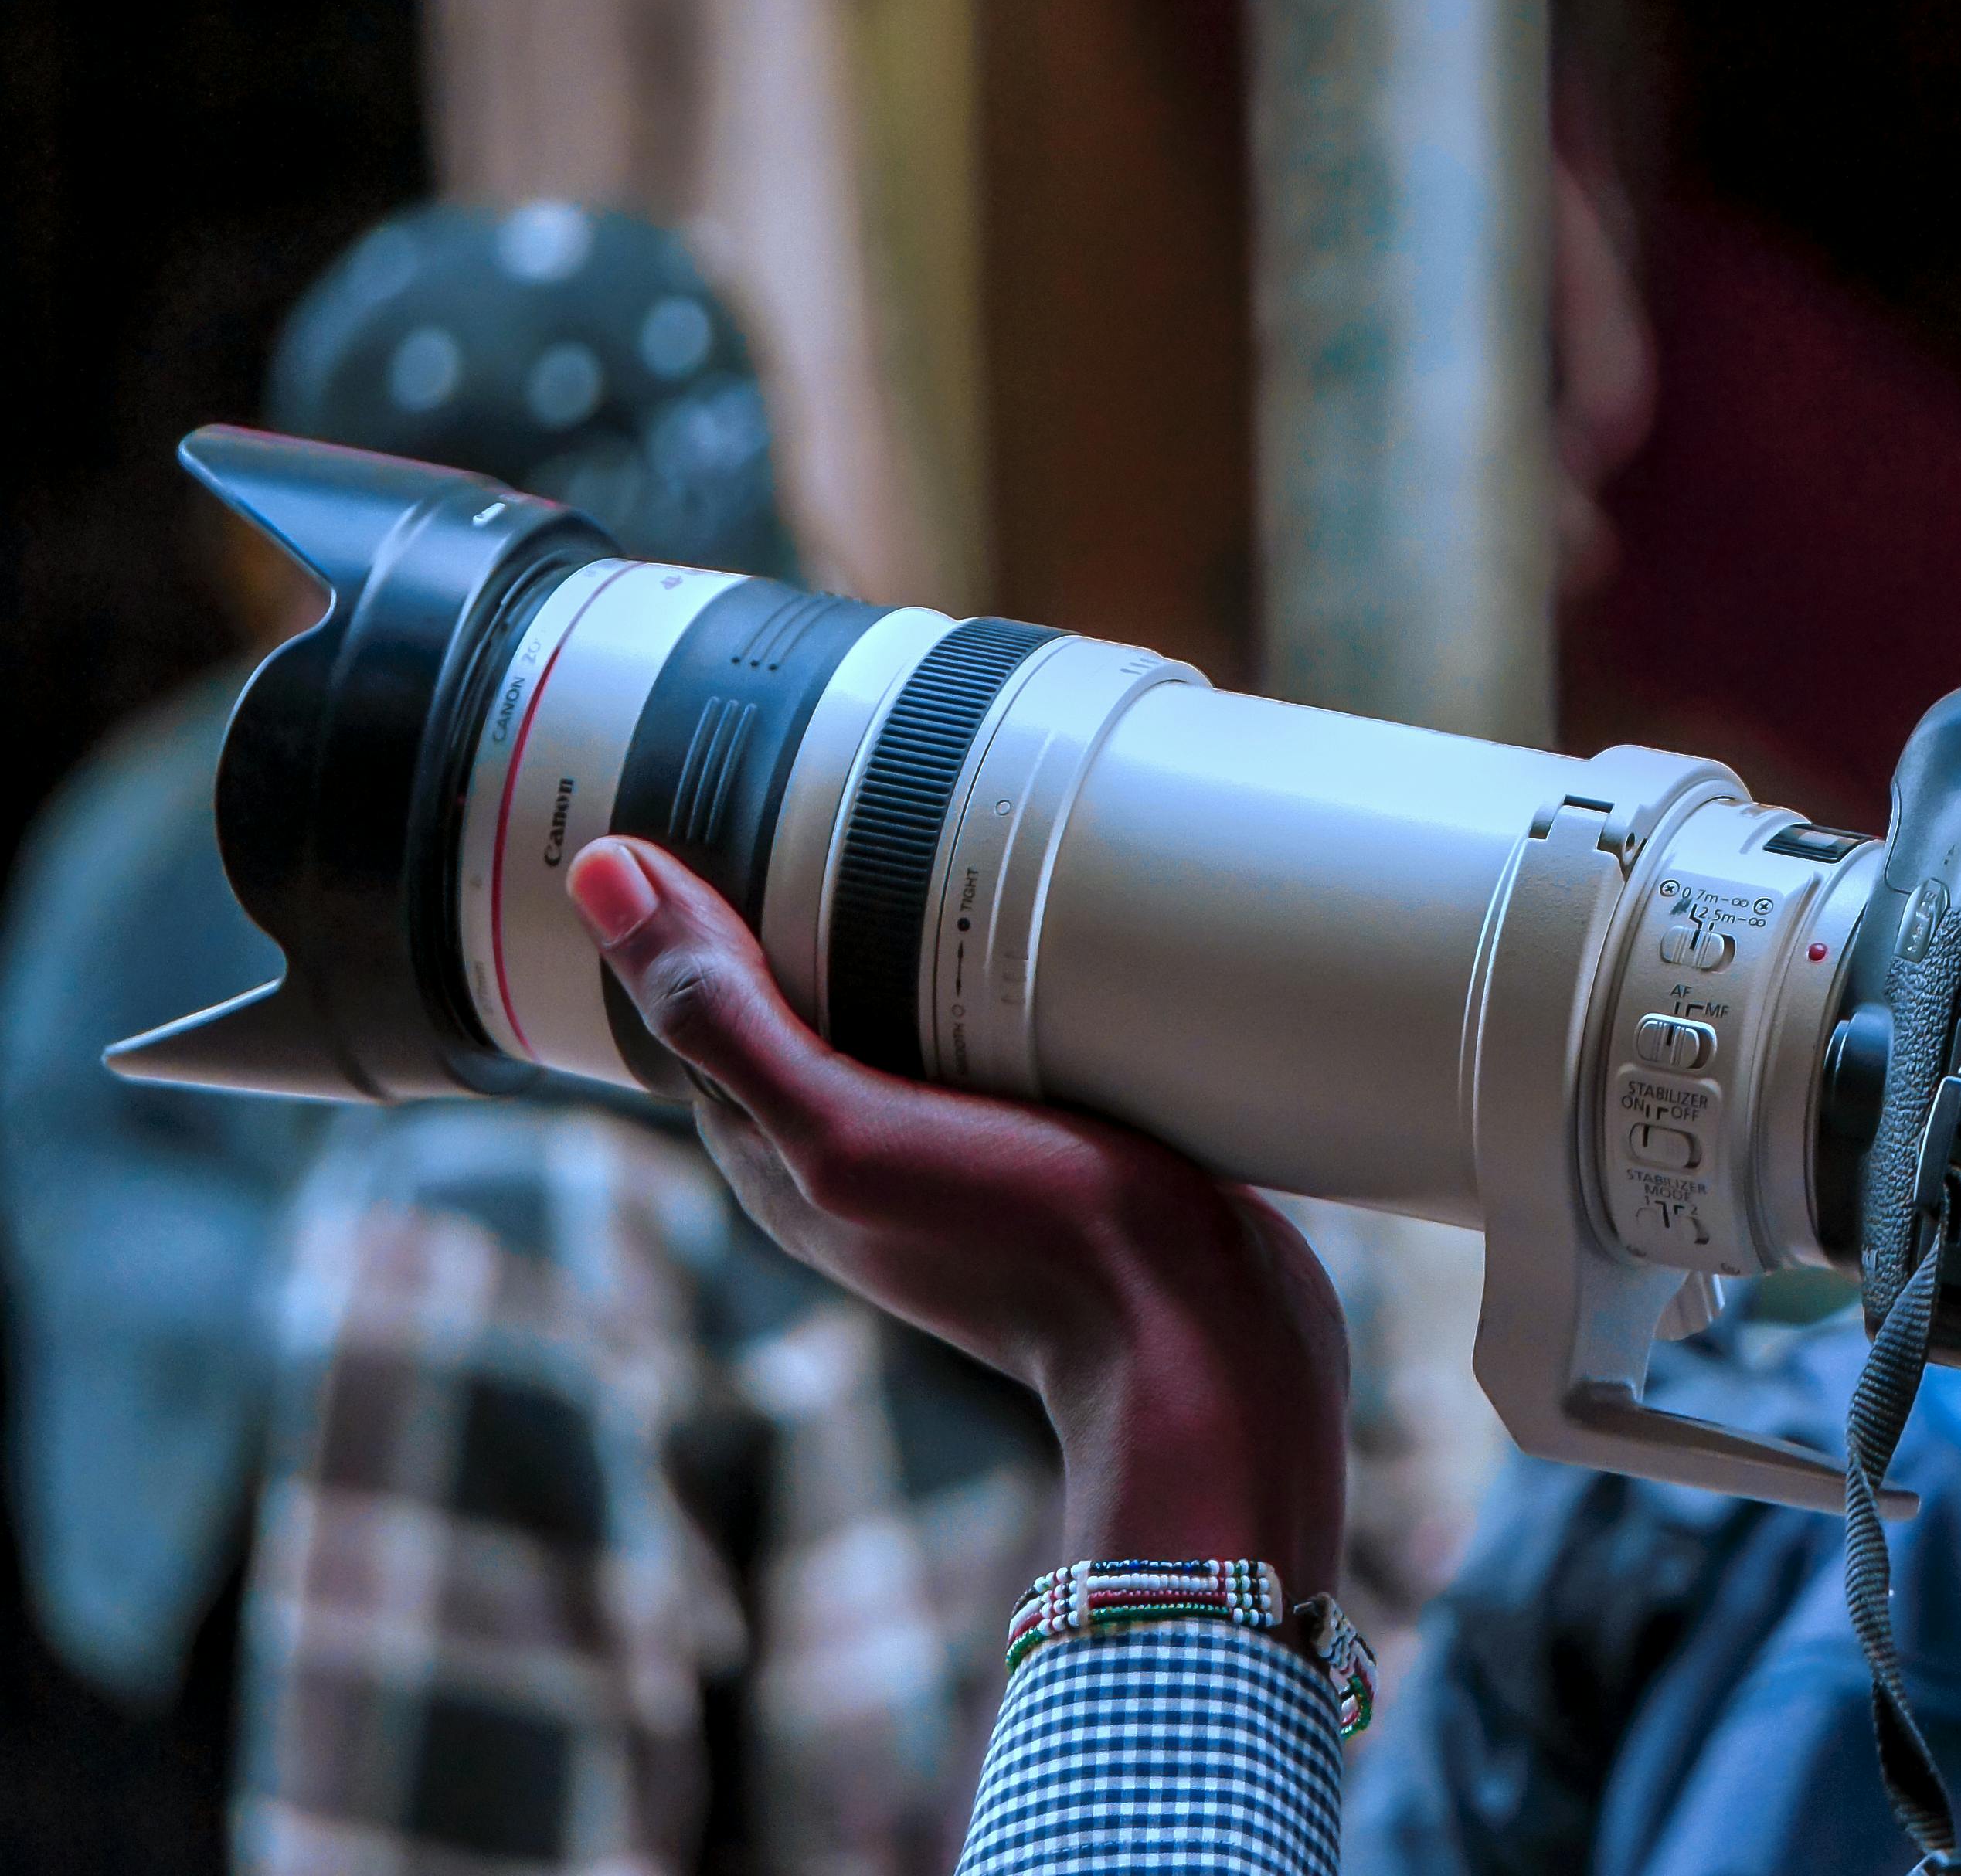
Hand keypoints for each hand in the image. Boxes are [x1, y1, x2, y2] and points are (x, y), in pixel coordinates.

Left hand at [565, 837, 1348, 1593]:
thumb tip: (603, 875)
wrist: (1208, 1346)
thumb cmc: (1030, 1247)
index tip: (703, 791)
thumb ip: (728, 1016)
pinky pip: (1008, 1030)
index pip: (694, 1010)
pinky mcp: (1062, 1141)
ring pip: (910, 1009)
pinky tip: (1047, 919)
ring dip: (911, 923)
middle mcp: (862, 1159)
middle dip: (800, 895)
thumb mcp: (853, 1125)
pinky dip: (1003, 965)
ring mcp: (965, 1155)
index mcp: (783, 1162)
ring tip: (935, 807)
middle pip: (802, 1001)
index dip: (682, 902)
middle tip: (820, 763)